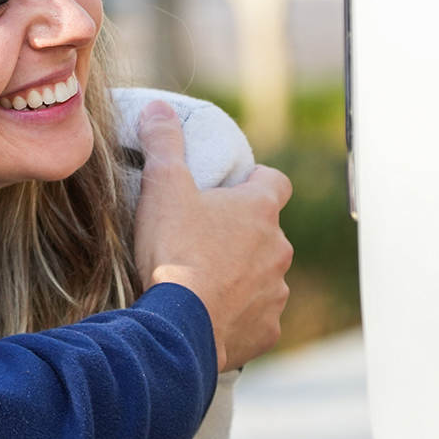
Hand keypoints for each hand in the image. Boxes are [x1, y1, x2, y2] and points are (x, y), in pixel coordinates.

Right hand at [132, 99, 291, 372]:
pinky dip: (238, 315)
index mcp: (259, 210)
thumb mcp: (163, 185)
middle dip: (242, 234)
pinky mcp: (267, 329)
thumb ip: (164, 143)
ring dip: (241, 276)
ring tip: (203, 281)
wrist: (180, 323)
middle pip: (267, 233)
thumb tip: (159, 108)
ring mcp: (275, 291)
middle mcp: (278, 248)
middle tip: (202, 239)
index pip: (275, 182)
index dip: (256, 182)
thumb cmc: (175, 250)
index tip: (232, 188)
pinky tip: (210, 315)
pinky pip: (256, 317)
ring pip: (264, 276)